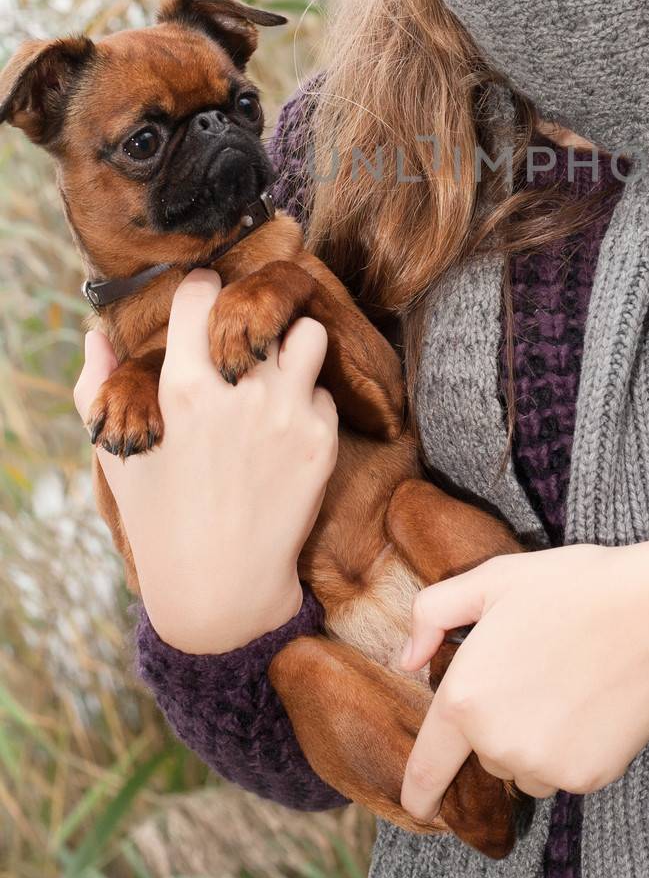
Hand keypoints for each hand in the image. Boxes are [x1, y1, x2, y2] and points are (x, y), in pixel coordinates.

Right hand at [73, 268, 338, 652]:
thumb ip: (98, 387)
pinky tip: (286, 427)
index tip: (204, 301)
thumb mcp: (116, 454)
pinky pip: (323, 391)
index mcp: (184, 388)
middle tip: (244, 336)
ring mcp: (287, 413)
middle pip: (259, 307)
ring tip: (275, 371)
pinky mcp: (322, 439)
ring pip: (309, 335)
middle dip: (249, 317)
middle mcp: (240, 392)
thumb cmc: (159, 519)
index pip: (201, 294)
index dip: (201, 291)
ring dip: (292, 347)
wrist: (222, 585)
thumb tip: (95, 334)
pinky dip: (307, 401)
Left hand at [398, 534, 648, 822]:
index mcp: (465, 699)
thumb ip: (434, 613)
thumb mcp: (493, 579)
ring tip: (569, 685)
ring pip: (525, 769)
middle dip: (500, 724)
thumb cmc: (573, 588)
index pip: (427, 768)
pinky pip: (565, 774)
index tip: (420, 806)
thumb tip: (409, 657)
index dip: (419, 792)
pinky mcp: (586, 778)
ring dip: (535, 742)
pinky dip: (574, 749)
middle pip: (486, 754)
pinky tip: (595, 704)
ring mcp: (544, 767)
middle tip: (536, 671)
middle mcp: (496, 745)